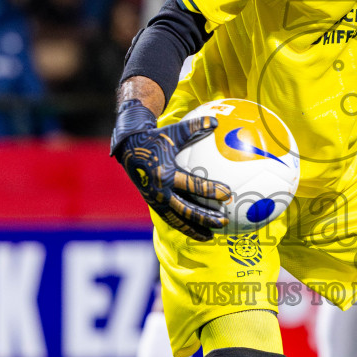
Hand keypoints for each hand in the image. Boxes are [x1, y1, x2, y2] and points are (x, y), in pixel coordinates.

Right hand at [111, 100, 230, 240]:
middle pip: (186, 209)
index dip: (210, 190)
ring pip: (178, 220)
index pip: (192, 185)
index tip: (227, 194)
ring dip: (195, 228)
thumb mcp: (173, 131)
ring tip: (212, 235)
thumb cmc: (154, 138)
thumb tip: (217, 121)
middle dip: (205, 217)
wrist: (128, 149)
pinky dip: (184, 227)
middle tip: (224, 220)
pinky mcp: (153, 205)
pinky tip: (199, 232)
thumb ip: (195, 127)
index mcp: (166, 173)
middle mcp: (160, 191)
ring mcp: (155, 200)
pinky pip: (171, 219)